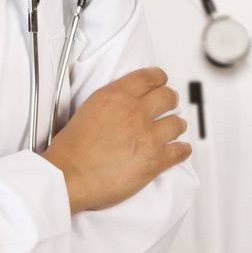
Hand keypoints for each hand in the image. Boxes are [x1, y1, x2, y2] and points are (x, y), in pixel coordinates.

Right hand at [41, 66, 190, 213]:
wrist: (69, 175)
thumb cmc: (71, 149)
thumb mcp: (87, 109)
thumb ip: (110, 102)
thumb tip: (121, 104)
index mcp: (116, 96)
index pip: (149, 77)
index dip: (159, 79)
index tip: (161, 82)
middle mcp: (135, 112)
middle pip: (168, 96)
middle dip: (169, 101)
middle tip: (168, 105)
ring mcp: (148, 136)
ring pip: (177, 123)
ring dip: (175, 126)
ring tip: (172, 129)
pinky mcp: (156, 160)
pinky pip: (181, 151)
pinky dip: (182, 150)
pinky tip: (179, 149)